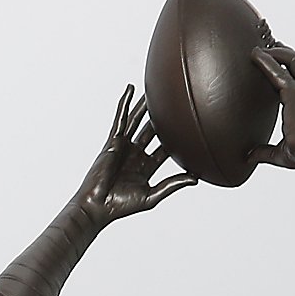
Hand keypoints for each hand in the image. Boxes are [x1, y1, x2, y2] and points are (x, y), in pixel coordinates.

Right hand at [72, 85, 195, 225]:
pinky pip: (121, 118)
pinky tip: (130, 89)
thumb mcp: (152, 195)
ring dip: (146, 105)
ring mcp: (124, 146)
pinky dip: (125, 103)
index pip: (164, 149)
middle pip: (152, 131)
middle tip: (174, 102)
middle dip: (162, 118)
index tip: (189, 127)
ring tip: (155, 90)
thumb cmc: (120, 206)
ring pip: (138, 120)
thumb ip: (172, 184)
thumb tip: (196, 178)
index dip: (176, 139)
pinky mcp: (113, 141)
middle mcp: (135, 154)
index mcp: (145, 167)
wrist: (98, 206)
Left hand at [247, 44, 294, 169]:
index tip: (280, 62)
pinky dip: (265, 61)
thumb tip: (249, 156)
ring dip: (276, 51)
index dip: (291, 69)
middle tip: (271, 45)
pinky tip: (254, 55)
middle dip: (285, 51)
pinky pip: (277, 70)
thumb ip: (265, 151)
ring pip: (293, 59)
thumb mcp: (283, 152)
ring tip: (259, 49)